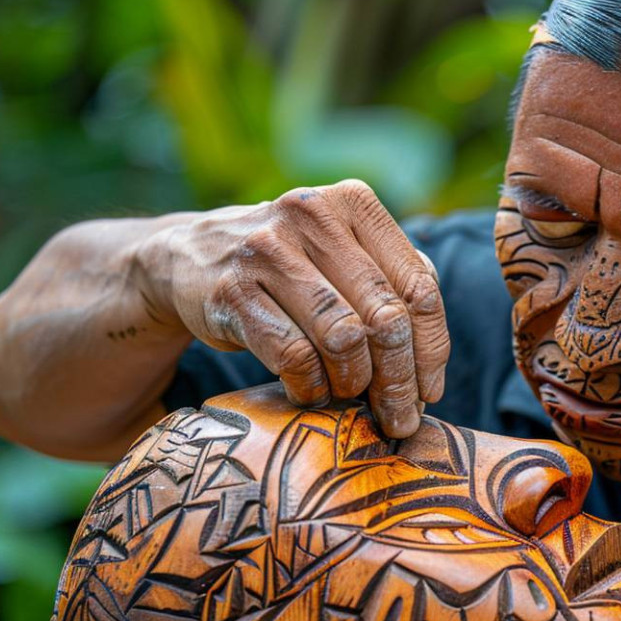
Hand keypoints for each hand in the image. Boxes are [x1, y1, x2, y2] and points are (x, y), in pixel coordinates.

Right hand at [141, 180, 448, 437]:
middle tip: (399, 417)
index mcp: (354, 203)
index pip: (419, 286)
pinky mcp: (231, 291)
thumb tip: (429, 371)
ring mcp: (267, 250)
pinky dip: (309, 386)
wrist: (190, 257)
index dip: (430, 349)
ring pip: (343, 338)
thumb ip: (394, 287)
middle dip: (399, 380)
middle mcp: (312, 216)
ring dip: (354, 383)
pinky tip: (309, 390)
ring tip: (350, 397)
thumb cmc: (290, 266)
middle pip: (385, 317)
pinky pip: (294, 356)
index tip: (429, 391)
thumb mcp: (343, 254)